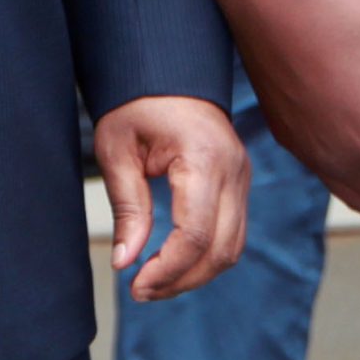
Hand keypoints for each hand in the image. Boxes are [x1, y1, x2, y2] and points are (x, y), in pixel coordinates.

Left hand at [93, 95, 248, 301]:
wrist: (167, 69)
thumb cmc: (137, 104)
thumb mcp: (118, 150)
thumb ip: (128, 207)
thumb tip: (126, 262)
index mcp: (203, 157)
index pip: (195, 234)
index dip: (167, 270)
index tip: (135, 285)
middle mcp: (233, 169)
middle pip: (220, 249)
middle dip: (181, 280)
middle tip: (140, 290)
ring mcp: (242, 176)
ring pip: (232, 247)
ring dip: (195, 273)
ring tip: (154, 281)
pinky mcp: (239, 182)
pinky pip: (232, 232)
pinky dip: (206, 255)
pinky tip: (174, 260)